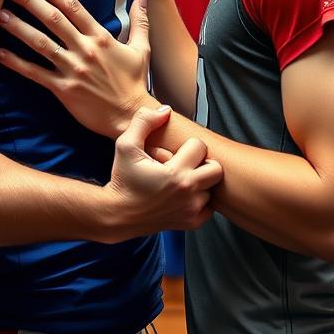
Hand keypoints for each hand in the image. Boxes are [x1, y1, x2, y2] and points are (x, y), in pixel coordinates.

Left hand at [0, 0, 152, 137]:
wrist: (130, 116)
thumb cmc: (134, 83)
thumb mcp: (141, 49)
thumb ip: (140, 21)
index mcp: (101, 37)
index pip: (74, 7)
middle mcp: (85, 50)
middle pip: (53, 19)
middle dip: (30, 1)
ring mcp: (72, 69)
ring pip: (40, 43)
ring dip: (19, 27)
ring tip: (0, 14)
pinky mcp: (63, 89)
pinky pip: (35, 73)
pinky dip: (16, 63)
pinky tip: (0, 53)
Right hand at [102, 105, 221, 240]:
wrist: (117, 214)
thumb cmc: (122, 179)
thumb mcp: (126, 145)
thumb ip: (144, 122)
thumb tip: (166, 110)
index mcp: (176, 173)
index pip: (200, 146)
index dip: (187, 146)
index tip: (173, 154)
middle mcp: (188, 193)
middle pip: (217, 169)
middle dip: (202, 163)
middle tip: (184, 165)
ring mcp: (191, 210)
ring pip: (212, 188)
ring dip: (200, 183)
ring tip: (179, 182)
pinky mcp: (191, 223)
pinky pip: (209, 207)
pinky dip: (200, 201)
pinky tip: (183, 196)